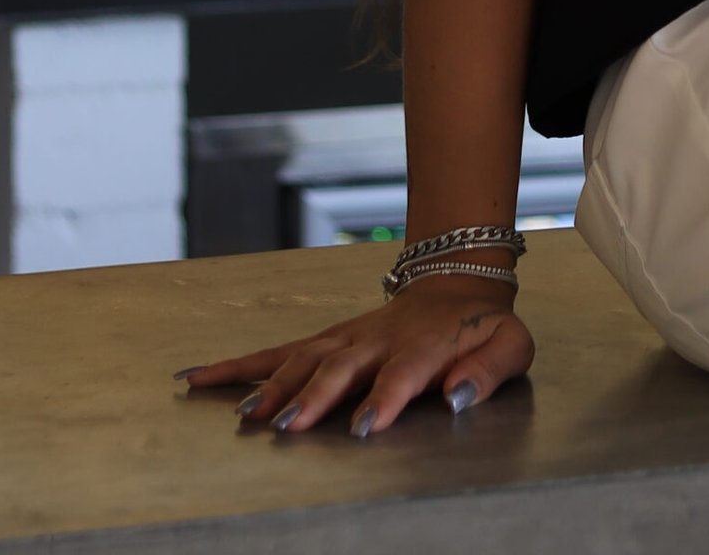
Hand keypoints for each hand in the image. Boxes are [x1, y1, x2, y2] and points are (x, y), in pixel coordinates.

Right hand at [175, 272, 534, 436]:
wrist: (459, 281)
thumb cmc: (483, 326)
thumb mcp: (510, 346)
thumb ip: (488, 371)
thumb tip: (456, 397)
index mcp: (423, 346)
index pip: (402, 374)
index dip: (385, 399)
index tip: (366, 428)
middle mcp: (377, 339)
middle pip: (341, 367)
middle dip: (314, 396)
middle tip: (287, 427)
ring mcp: (346, 336)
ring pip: (302, 357)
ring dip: (272, 385)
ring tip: (245, 416)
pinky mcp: (325, 338)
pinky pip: (279, 351)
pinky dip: (238, 364)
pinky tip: (198, 378)